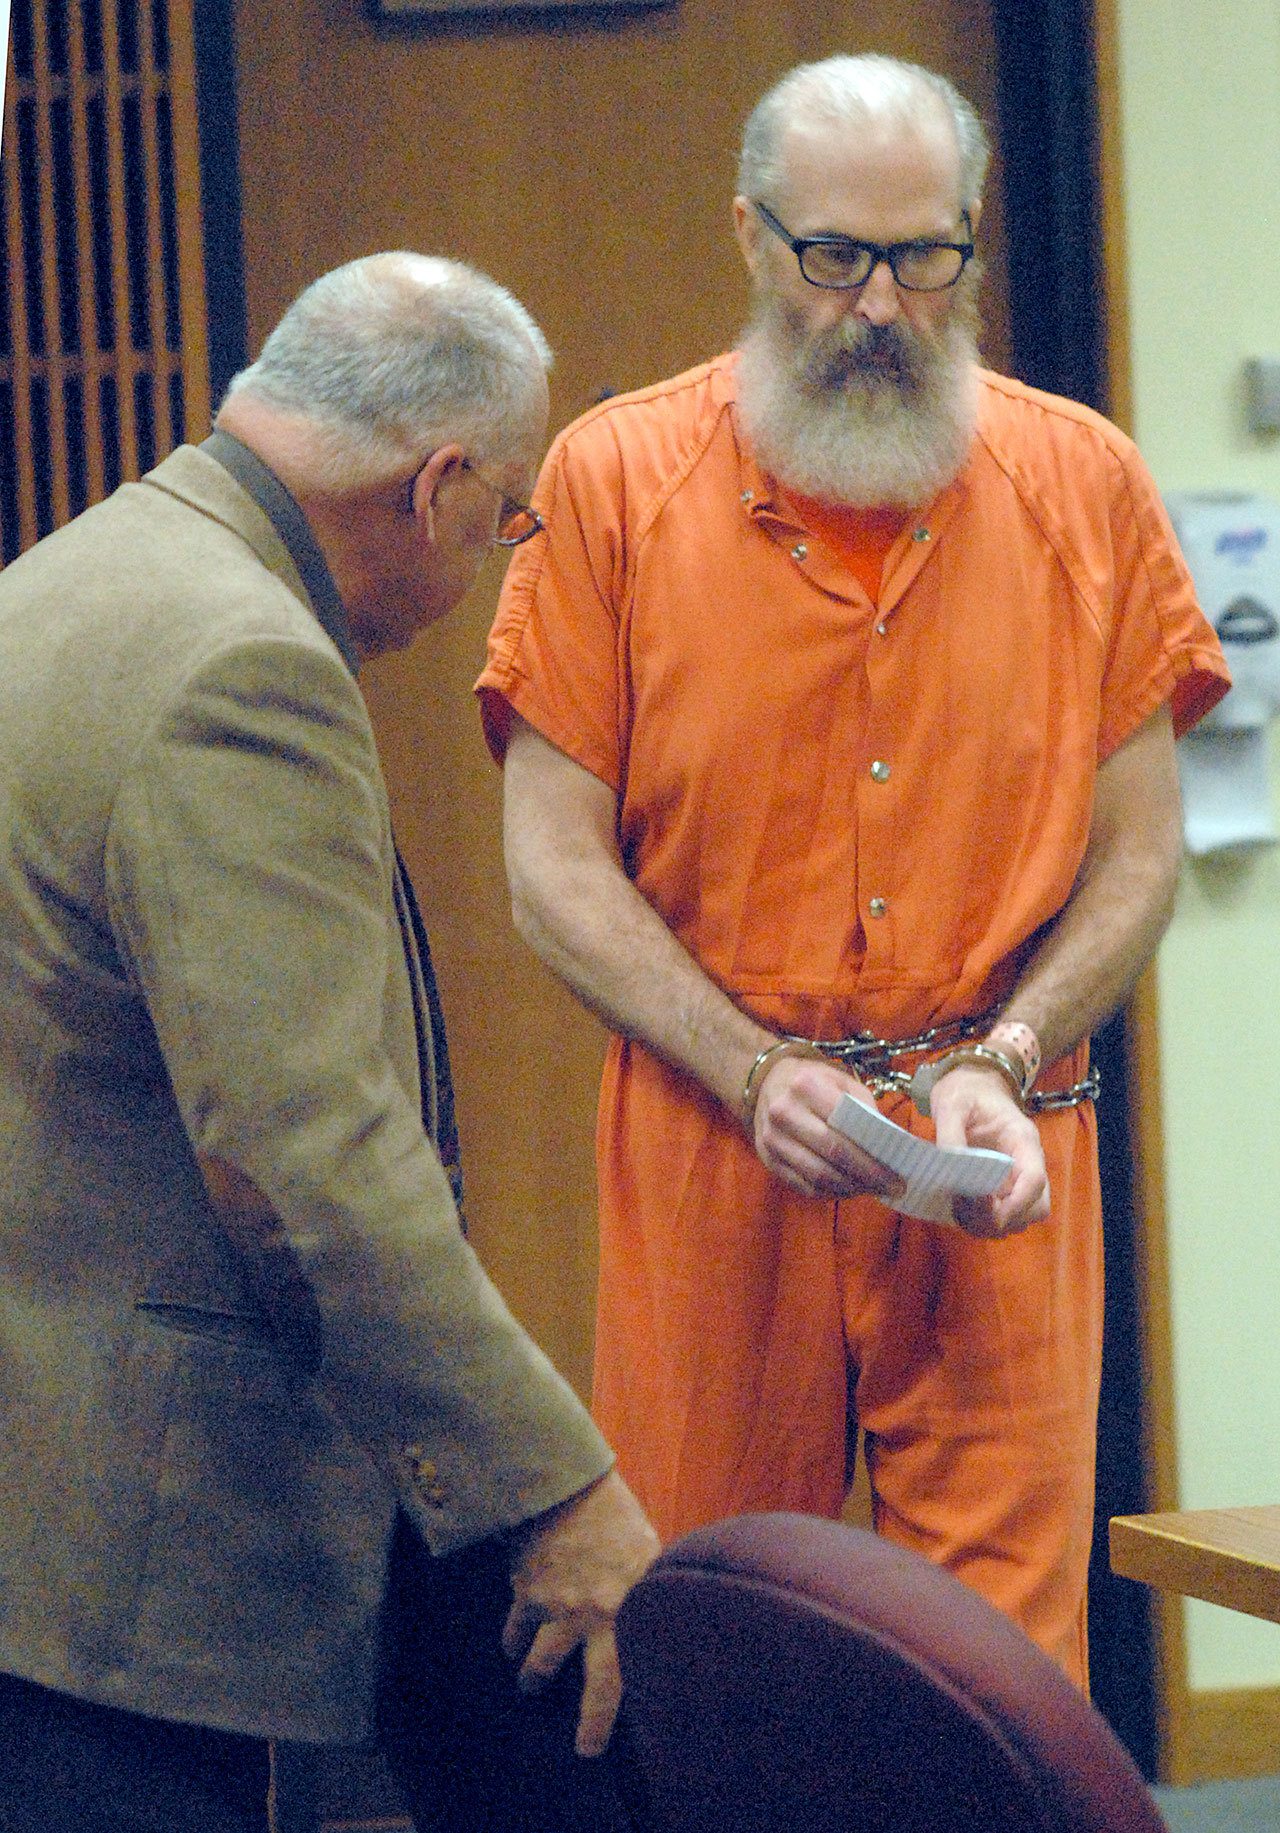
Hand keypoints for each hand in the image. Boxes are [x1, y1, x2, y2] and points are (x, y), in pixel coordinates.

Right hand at [503, 1469, 660, 1755]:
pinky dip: (512, 1638)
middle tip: (586, 1748)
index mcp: (629, 1607)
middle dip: (590, 1724)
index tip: (634, 1726)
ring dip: (534, 1678)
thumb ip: (648, 1585)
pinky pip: (514, 1630)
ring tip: (529, 1685)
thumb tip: (665, 1606)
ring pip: (540, 1665)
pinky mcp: (526, 1595)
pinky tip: (512, 1642)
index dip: (632, 1706)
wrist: (563, 1484)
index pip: (636, 1671)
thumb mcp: (646, 1550)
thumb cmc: (613, 1515)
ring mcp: (558, 1610)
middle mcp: (595, 1618)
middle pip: (594, 1688)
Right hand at [753, 1056, 904, 1203]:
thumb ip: (864, 1108)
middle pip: (832, 1154)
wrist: (769, 1084)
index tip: (897, 1175)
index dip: (872, 1157)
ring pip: (817, 1176)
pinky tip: (848, 1188)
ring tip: (871, 1189)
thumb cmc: (815, 1083)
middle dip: (866, 1176)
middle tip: (891, 1188)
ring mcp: (772, 1139)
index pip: (844, 1128)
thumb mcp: (842, 1082)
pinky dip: (830, 1192)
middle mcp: (784, 1112)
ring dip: (850, 1188)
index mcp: (806, 1086)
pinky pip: (804, 1186)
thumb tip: (886, 1146)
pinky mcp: (768, 1160)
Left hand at [928, 1063, 1049, 1236]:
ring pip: (1021, 1218)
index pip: (1034, 1181)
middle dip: (1002, 1218)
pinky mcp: (1003, 1188)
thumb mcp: (953, 1103)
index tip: (984, 1205)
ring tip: (961, 1207)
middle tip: (966, 1206)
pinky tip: (960, 1207)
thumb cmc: (966, 1090)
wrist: (972, 1084)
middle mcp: (1027, 1164)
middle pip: (1034, 1208)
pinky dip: (984, 1221)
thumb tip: (949, 1167)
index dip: (1014, 1202)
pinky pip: (1003, 1216)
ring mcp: (1017, 1178)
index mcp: (1022, 1141)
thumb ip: (950, 1134)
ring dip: (992, 1224)